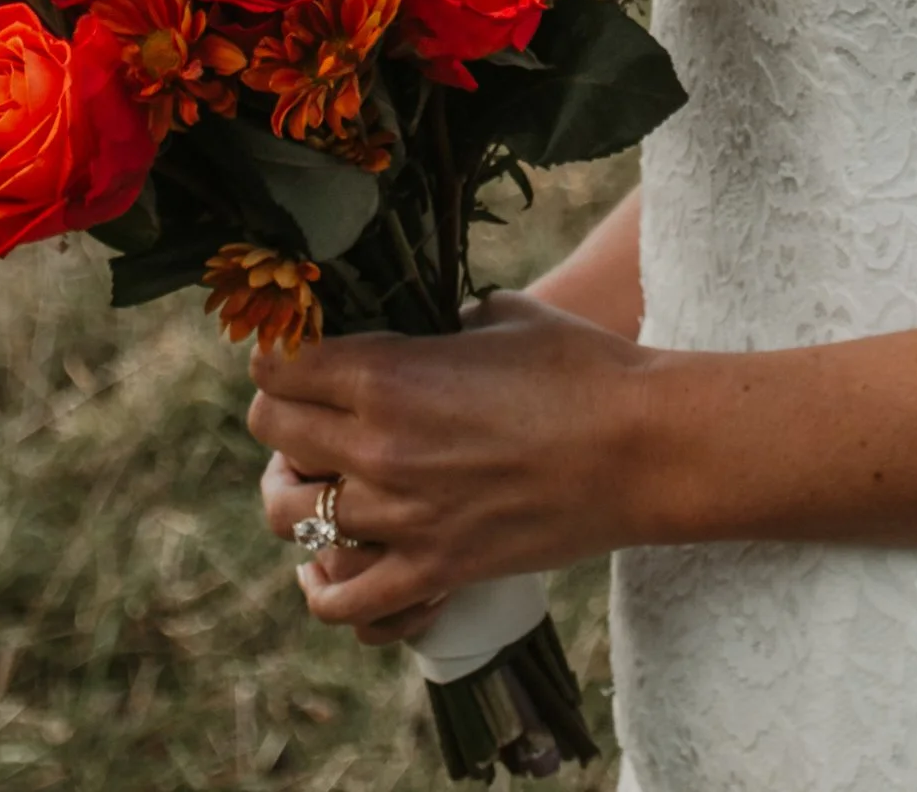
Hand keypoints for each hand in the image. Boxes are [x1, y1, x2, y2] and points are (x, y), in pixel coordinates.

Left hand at [250, 291, 650, 639]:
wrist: (643, 446)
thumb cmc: (581, 364)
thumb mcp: (501, 314)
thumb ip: (439, 323)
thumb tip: (417, 332)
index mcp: (390, 373)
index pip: (280, 367)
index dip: (280, 354)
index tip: (296, 352)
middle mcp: (380, 446)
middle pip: (274, 431)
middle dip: (282, 412)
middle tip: (306, 406)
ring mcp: (403, 517)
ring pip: (292, 515)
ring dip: (298, 491)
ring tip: (321, 478)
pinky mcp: (434, 570)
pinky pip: (341, 601)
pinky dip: (323, 585)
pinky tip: (330, 562)